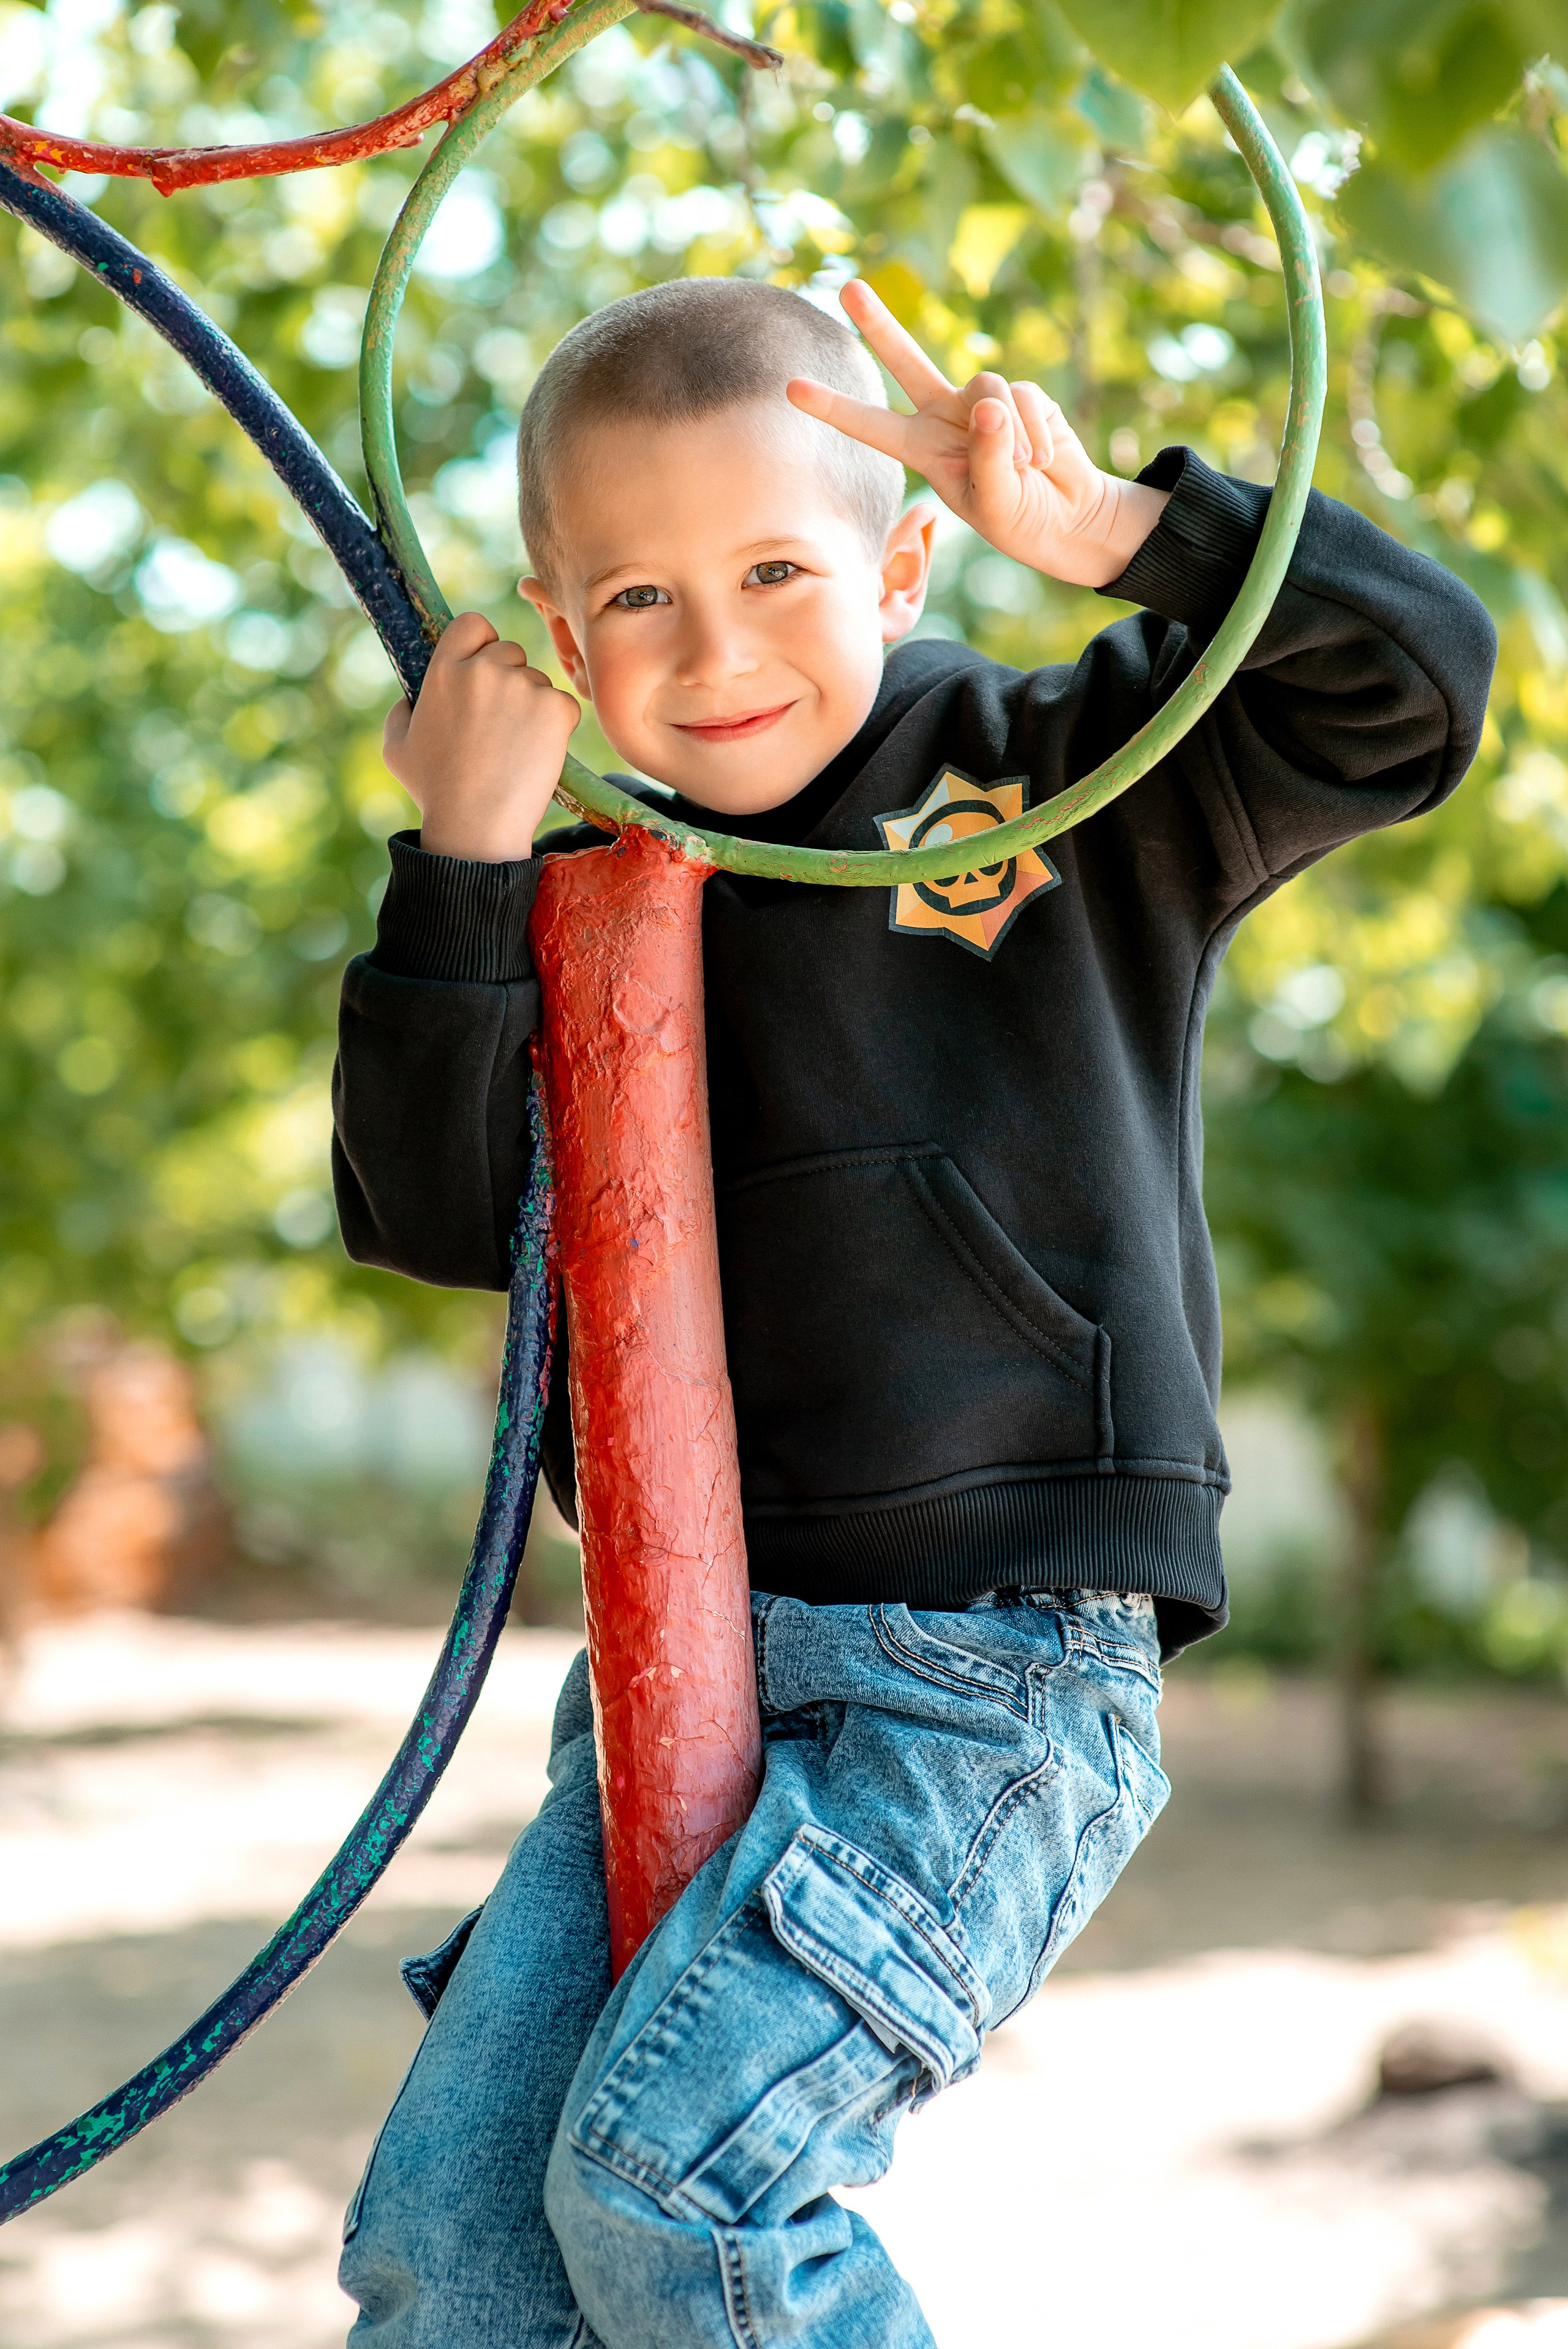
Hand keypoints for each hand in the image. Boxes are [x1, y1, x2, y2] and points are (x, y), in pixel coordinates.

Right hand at [382, 612, 579, 862]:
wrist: (475, 826)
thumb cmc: (435, 792)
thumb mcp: (397, 749)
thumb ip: (400, 713)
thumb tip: (410, 698)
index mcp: (444, 670)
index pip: (473, 624)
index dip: (481, 643)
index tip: (484, 669)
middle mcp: (483, 669)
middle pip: (510, 651)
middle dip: (510, 680)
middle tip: (501, 725)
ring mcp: (521, 686)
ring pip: (538, 681)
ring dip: (533, 706)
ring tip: (514, 749)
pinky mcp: (554, 707)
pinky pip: (563, 705)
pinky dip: (557, 727)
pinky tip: (536, 755)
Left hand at [787, 281, 1167, 589]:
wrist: (1067, 517)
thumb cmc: (1019, 519)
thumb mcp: (994, 501)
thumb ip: (988, 456)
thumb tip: (990, 403)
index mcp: (921, 449)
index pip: (870, 425)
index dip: (834, 407)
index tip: (791, 388)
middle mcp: (945, 416)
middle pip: (906, 360)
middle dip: (880, 324)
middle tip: (849, 287)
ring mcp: (982, 402)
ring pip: (986, 386)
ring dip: (1008, 432)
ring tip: (1024, 468)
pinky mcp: (1023, 395)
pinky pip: (1023, 398)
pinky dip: (1034, 432)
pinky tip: (1043, 459)